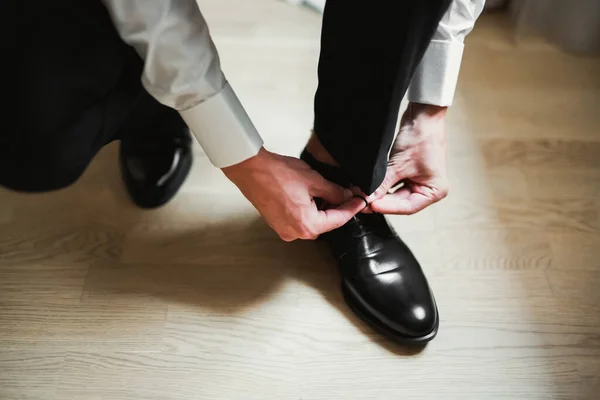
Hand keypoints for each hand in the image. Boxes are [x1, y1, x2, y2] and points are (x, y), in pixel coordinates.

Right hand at [223, 148, 364, 240]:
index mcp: (307, 225)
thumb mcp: (314, 181)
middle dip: (336, 209)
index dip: (352, 208)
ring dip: (322, 209)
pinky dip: (308, 210)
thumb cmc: (278, 174)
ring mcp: (285, 230)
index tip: (361, 201)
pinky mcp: (277, 224)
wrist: (250, 170)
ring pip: (312, 222)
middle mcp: (296, 233)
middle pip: (325, 223)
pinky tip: (312, 196)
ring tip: (329, 192)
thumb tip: (346, 195)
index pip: (338, 220)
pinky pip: (299, 220)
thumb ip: (334, 192)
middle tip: (347, 194)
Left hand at [368, 102, 448, 213]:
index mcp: (435, 190)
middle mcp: (428, 188)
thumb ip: (383, 184)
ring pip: (396, 194)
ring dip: (381, 194)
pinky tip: (370, 187)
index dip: (388, 207)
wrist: (422, 115)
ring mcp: (419, 181)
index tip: (371, 206)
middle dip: (382, 201)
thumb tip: (368, 198)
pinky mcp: (409, 173)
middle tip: (363, 202)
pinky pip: (394, 184)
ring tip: (364, 195)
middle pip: (401, 202)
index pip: (408, 207)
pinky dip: (383, 185)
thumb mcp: (399, 164)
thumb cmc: (421, 137)